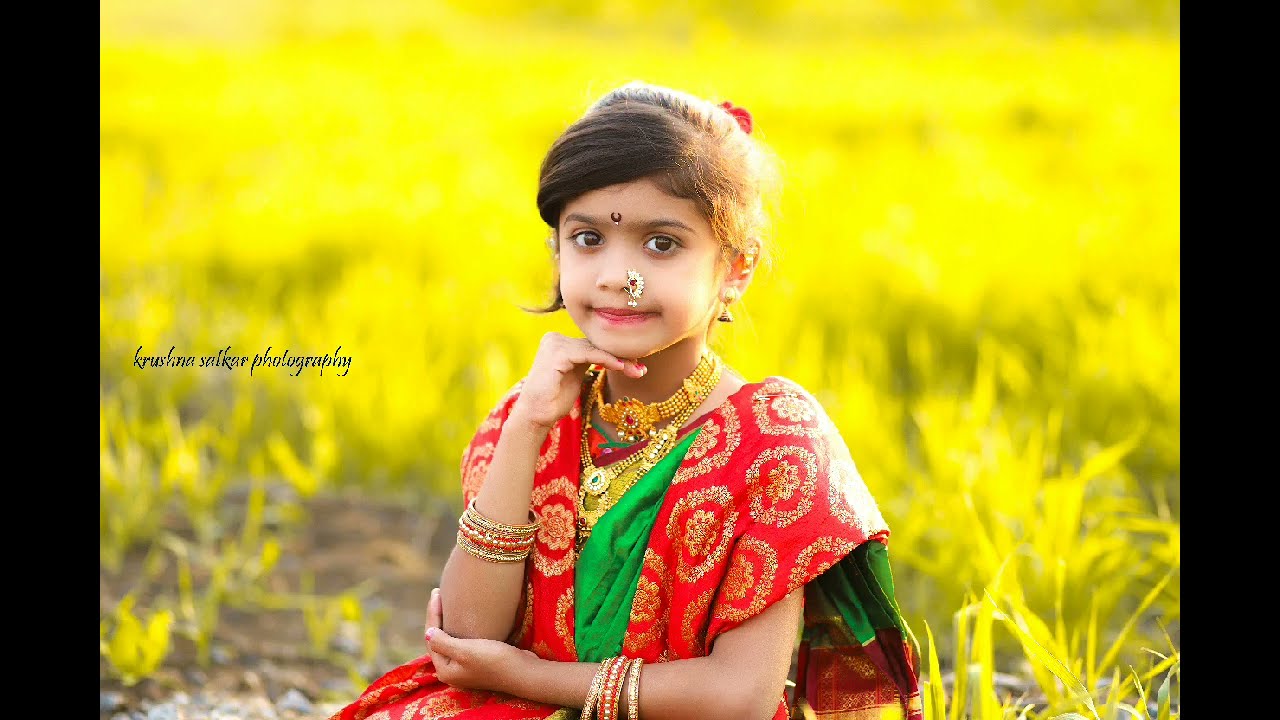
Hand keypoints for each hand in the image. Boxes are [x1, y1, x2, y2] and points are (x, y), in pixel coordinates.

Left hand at [425, 587, 537, 693]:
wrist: (522, 671)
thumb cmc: (494, 660)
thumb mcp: (465, 651)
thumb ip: (443, 643)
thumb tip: (427, 634)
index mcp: (445, 670)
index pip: (431, 639)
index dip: (432, 616)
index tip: (436, 594)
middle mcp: (453, 670)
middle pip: (438, 640)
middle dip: (437, 617)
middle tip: (438, 594)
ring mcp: (465, 667)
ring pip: (450, 640)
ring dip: (447, 621)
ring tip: (446, 603)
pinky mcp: (478, 661)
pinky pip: (462, 641)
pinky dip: (458, 628)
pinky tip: (462, 617)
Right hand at [510, 332, 646, 431]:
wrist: (535, 416)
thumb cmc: (555, 400)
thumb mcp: (577, 375)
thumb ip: (589, 360)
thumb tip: (614, 354)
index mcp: (559, 342)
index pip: (592, 344)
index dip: (615, 354)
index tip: (637, 365)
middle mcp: (555, 338)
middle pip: (595, 344)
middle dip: (620, 357)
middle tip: (641, 368)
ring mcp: (555, 344)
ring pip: (595, 348)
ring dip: (619, 360)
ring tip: (637, 370)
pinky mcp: (557, 353)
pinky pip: (590, 353)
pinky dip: (607, 360)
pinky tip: (622, 368)